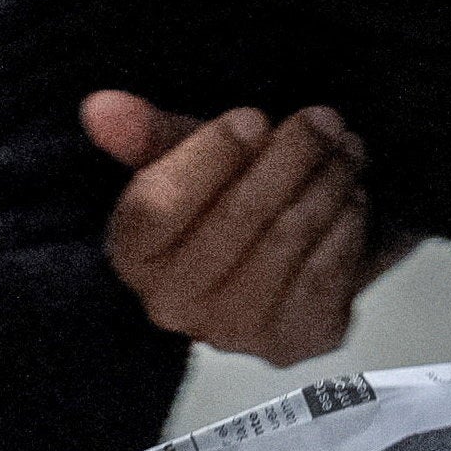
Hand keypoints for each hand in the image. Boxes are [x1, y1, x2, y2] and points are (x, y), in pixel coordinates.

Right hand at [85, 93, 378, 367]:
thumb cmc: (222, 200)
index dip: (211, 155)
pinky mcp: (290, 343)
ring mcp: (232, 332)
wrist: (275, 260)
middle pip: (239, 216)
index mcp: (133, 255)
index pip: (160, 203)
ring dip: (330, 181)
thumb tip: (100, 107)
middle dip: (292, 155)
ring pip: (291, 236)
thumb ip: (147, 132)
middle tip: (325, 119)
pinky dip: (348, 223)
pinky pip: (330, 269)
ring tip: (345, 148)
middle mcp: (172, 305)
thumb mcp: (184, 157)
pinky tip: (351, 196)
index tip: (254, 118)